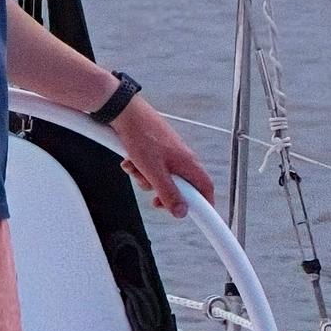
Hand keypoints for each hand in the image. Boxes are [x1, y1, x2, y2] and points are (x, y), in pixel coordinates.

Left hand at [109, 95, 210, 217]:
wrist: (124, 112)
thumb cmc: (141, 135)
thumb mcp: (154, 172)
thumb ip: (169, 193)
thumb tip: (181, 211)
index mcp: (188, 162)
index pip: (206, 188)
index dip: (205, 205)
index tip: (203, 218)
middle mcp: (182, 157)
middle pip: (181, 186)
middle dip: (165, 193)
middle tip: (154, 199)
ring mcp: (169, 152)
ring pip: (163, 177)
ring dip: (147, 179)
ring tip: (136, 170)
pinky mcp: (156, 148)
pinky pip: (152, 167)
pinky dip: (141, 168)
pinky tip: (130, 162)